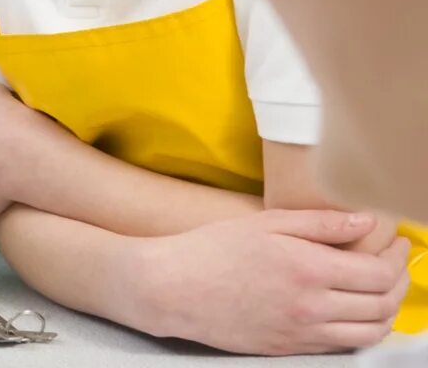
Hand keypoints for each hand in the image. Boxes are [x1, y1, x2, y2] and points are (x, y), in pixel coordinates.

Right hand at [141, 209, 408, 353]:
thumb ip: (320, 223)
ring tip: (380, 290)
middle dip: (399, 282)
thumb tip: (365, 222)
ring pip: (370, 332)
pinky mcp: (290, 348)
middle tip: (395, 264)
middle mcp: (312, 307)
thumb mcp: (265, 224)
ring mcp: (302, 332)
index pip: (379, 273)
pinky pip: (343, 345)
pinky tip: (352, 309)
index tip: (399, 244)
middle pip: (382, 305)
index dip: (398, 258)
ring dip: (385, 312)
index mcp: (309, 270)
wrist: (171, 289)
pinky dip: (360, 329)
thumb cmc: (212, 249)